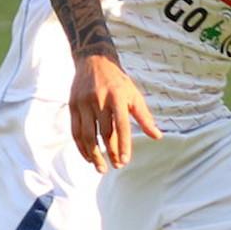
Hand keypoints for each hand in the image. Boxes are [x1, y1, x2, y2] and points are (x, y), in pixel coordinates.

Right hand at [67, 55, 161, 171]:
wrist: (94, 61)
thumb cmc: (118, 82)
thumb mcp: (134, 95)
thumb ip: (144, 117)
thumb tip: (157, 136)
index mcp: (118, 97)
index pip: (121, 125)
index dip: (122, 144)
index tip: (124, 161)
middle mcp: (100, 100)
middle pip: (104, 133)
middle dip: (110, 152)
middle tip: (117, 166)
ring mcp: (84, 103)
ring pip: (87, 135)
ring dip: (94, 154)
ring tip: (102, 168)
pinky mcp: (73, 106)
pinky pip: (75, 131)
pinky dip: (81, 147)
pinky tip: (89, 157)